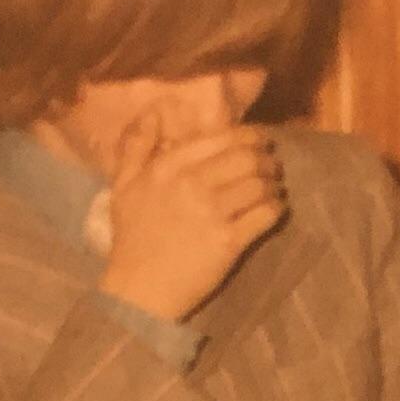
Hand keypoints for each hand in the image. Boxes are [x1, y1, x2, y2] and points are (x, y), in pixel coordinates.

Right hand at [99, 120, 286, 324]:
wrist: (140, 288)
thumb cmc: (133, 236)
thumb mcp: (123, 184)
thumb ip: (137, 146)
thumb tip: (153, 112)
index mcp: (169, 166)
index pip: (221, 138)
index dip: (249, 136)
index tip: (259, 142)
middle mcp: (193, 183)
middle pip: (247, 157)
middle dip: (266, 158)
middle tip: (272, 165)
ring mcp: (213, 212)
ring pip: (260, 184)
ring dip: (274, 183)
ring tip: (275, 187)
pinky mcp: (230, 241)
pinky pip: (265, 214)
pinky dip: (277, 207)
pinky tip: (277, 208)